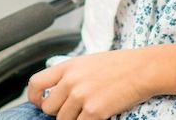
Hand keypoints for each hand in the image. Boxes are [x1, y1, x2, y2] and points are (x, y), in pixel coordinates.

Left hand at [26, 46, 175, 119]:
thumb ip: (70, 74)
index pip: (35, 83)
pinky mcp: (94, 111)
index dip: (33, 97)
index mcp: (68, 66)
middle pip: (48, 107)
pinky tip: (97, 116)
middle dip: (58, 112)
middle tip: (73, 109)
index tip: (39, 103)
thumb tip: (57, 91)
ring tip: (88, 111)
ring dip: (73, 119)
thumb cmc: (119, 65)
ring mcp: (81, 96)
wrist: (142, 69)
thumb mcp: (88, 62)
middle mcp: (71, 81)